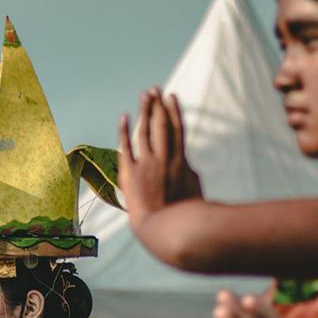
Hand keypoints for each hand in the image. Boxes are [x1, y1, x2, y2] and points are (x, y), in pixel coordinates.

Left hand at [119, 88, 202, 222]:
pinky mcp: (130, 173)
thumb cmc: (181, 215)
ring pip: (145, 130)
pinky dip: (124, 130)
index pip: (177, 130)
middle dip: (158, 106)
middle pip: (161, 124)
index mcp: (181, 161)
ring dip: (144, 111)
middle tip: (155, 89)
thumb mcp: (193, 191)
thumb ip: (191, 175)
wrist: (163, 228)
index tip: (171, 97)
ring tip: (144, 95)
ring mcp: (146, 164)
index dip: (174, 112)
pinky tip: (124, 117)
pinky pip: (125, 146)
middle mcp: (164, 158)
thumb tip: (190, 167)